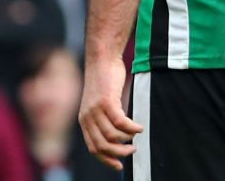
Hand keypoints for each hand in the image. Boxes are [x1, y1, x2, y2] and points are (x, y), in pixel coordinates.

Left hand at [79, 54, 142, 170]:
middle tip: (132, 150)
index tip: (119, 166)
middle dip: (119, 153)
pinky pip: (120, 122)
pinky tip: (139, 127)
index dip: (106, 159)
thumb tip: (117, 138)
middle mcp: (87, 116)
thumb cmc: (104, 80)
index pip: (93, 148)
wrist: (102, 58)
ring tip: (137, 136)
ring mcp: (96, 109)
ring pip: (112, 136)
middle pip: (103, 145)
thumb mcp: (99, 103)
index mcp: (84, 120)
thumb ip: (103, 119)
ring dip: (127, 140)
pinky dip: (132, 128)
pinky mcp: (106, 101)